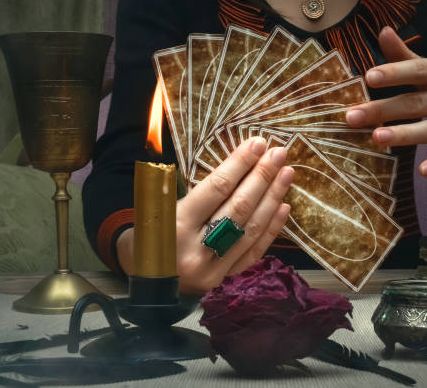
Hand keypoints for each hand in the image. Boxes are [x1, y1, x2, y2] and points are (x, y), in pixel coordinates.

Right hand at [117, 137, 293, 295]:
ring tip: (286, 174)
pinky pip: (252, 252)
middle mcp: (196, 248)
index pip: (217, 188)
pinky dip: (270, 229)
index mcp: (175, 225)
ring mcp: (212, 268)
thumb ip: (193, 192)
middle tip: (279, 154)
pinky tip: (283, 207)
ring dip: (272, 199)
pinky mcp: (222, 280)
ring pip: (250, 229)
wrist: (140, 283)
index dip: (240, 164)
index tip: (258, 144)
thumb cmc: (149, 235)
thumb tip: (234, 166)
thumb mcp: (156, 208)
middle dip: (262, 177)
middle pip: (239, 207)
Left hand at [345, 27, 426, 176]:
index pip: (423, 69)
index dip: (397, 72)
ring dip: (407, 135)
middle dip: (385, 109)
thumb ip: (411, 58)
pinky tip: (423, 169)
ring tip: (377, 138)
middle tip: (352, 117)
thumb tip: (383, 32)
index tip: (369, 77)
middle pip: (421, 102)